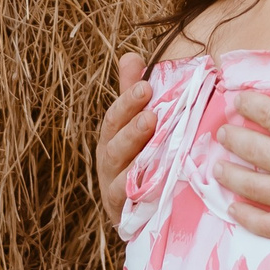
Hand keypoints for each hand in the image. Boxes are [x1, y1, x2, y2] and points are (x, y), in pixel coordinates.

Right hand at [94, 52, 154, 212]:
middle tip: (151, 115)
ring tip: (155, 147)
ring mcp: (115, 188)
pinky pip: (130, 202)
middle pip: (115, 144)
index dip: (128, 101)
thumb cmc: (141, 160)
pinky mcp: (125, 212)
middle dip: (132, 129)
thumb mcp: (136, 125)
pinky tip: (159, 181)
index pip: (115, 117)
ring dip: (137, 159)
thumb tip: (131, 55)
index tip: (146, 86)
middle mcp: (109, 162)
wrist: (142, 214)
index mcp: (112, 138)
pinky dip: (141, 192)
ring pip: (122, 173)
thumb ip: (133, 94)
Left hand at [214, 44, 269, 248]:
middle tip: (222, 134)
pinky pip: (264, 223)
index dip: (250, 105)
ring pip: (251, 186)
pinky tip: (233, 208)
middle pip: (252, 148)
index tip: (239, 102)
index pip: (268, 114)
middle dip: (233, 138)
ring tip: (217, 168)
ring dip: (230, 174)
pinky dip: (245, 216)